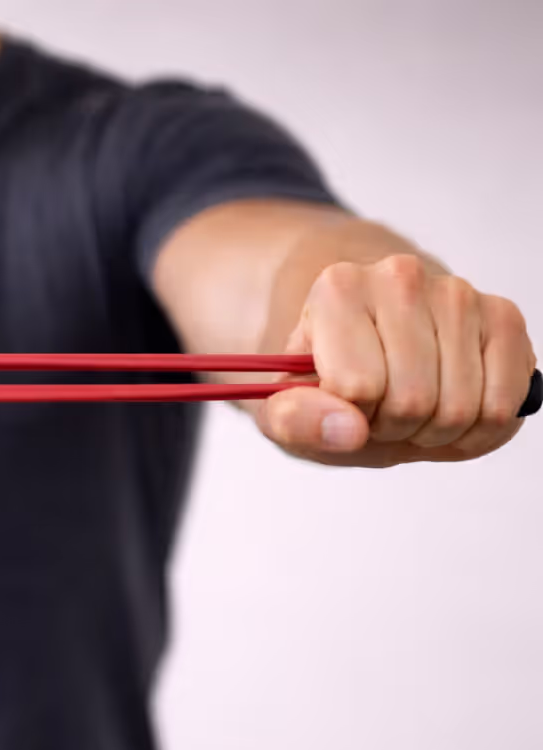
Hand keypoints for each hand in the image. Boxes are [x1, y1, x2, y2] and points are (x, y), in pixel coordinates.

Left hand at [257, 254, 535, 466]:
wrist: (372, 349)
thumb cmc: (326, 383)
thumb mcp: (284, 410)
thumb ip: (295, 420)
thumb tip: (347, 429)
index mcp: (337, 291)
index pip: (356, 388)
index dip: (349, 419)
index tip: (343, 404)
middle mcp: (401, 278)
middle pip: (412, 401)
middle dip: (394, 428)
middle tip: (379, 411)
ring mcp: (459, 293)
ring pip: (461, 408)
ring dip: (435, 432)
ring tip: (412, 410)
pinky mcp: (504, 317)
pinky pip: (505, 404)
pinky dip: (478, 431)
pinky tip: (452, 413)